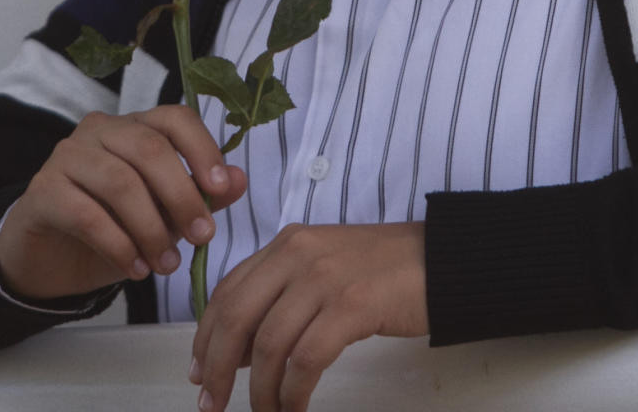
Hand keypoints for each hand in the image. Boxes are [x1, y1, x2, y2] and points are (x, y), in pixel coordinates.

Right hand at [0, 105, 246, 299]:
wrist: (51, 258)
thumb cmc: (115, 227)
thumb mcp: (165, 214)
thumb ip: (201, 195)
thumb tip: (239, 181)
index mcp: (136, 125)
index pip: (175, 119)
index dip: (202, 149)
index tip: (220, 188)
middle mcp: (101, 129)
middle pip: (150, 149)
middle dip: (182, 196)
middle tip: (202, 238)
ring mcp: (67, 155)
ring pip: (120, 182)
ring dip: (151, 229)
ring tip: (167, 265)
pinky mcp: (42, 191)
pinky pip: (87, 214)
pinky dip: (118, 245)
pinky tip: (135, 270)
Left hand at [190, 221, 427, 411]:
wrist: (440, 259)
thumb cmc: (381, 270)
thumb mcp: (322, 269)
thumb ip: (279, 296)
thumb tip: (234, 351)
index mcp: (288, 243)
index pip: (228, 290)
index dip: (205, 336)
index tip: (197, 373)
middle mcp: (300, 252)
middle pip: (237, 316)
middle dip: (216, 368)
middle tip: (212, 406)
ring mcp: (326, 277)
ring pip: (268, 344)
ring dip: (259, 392)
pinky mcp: (353, 304)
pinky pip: (305, 360)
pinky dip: (293, 393)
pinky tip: (295, 409)